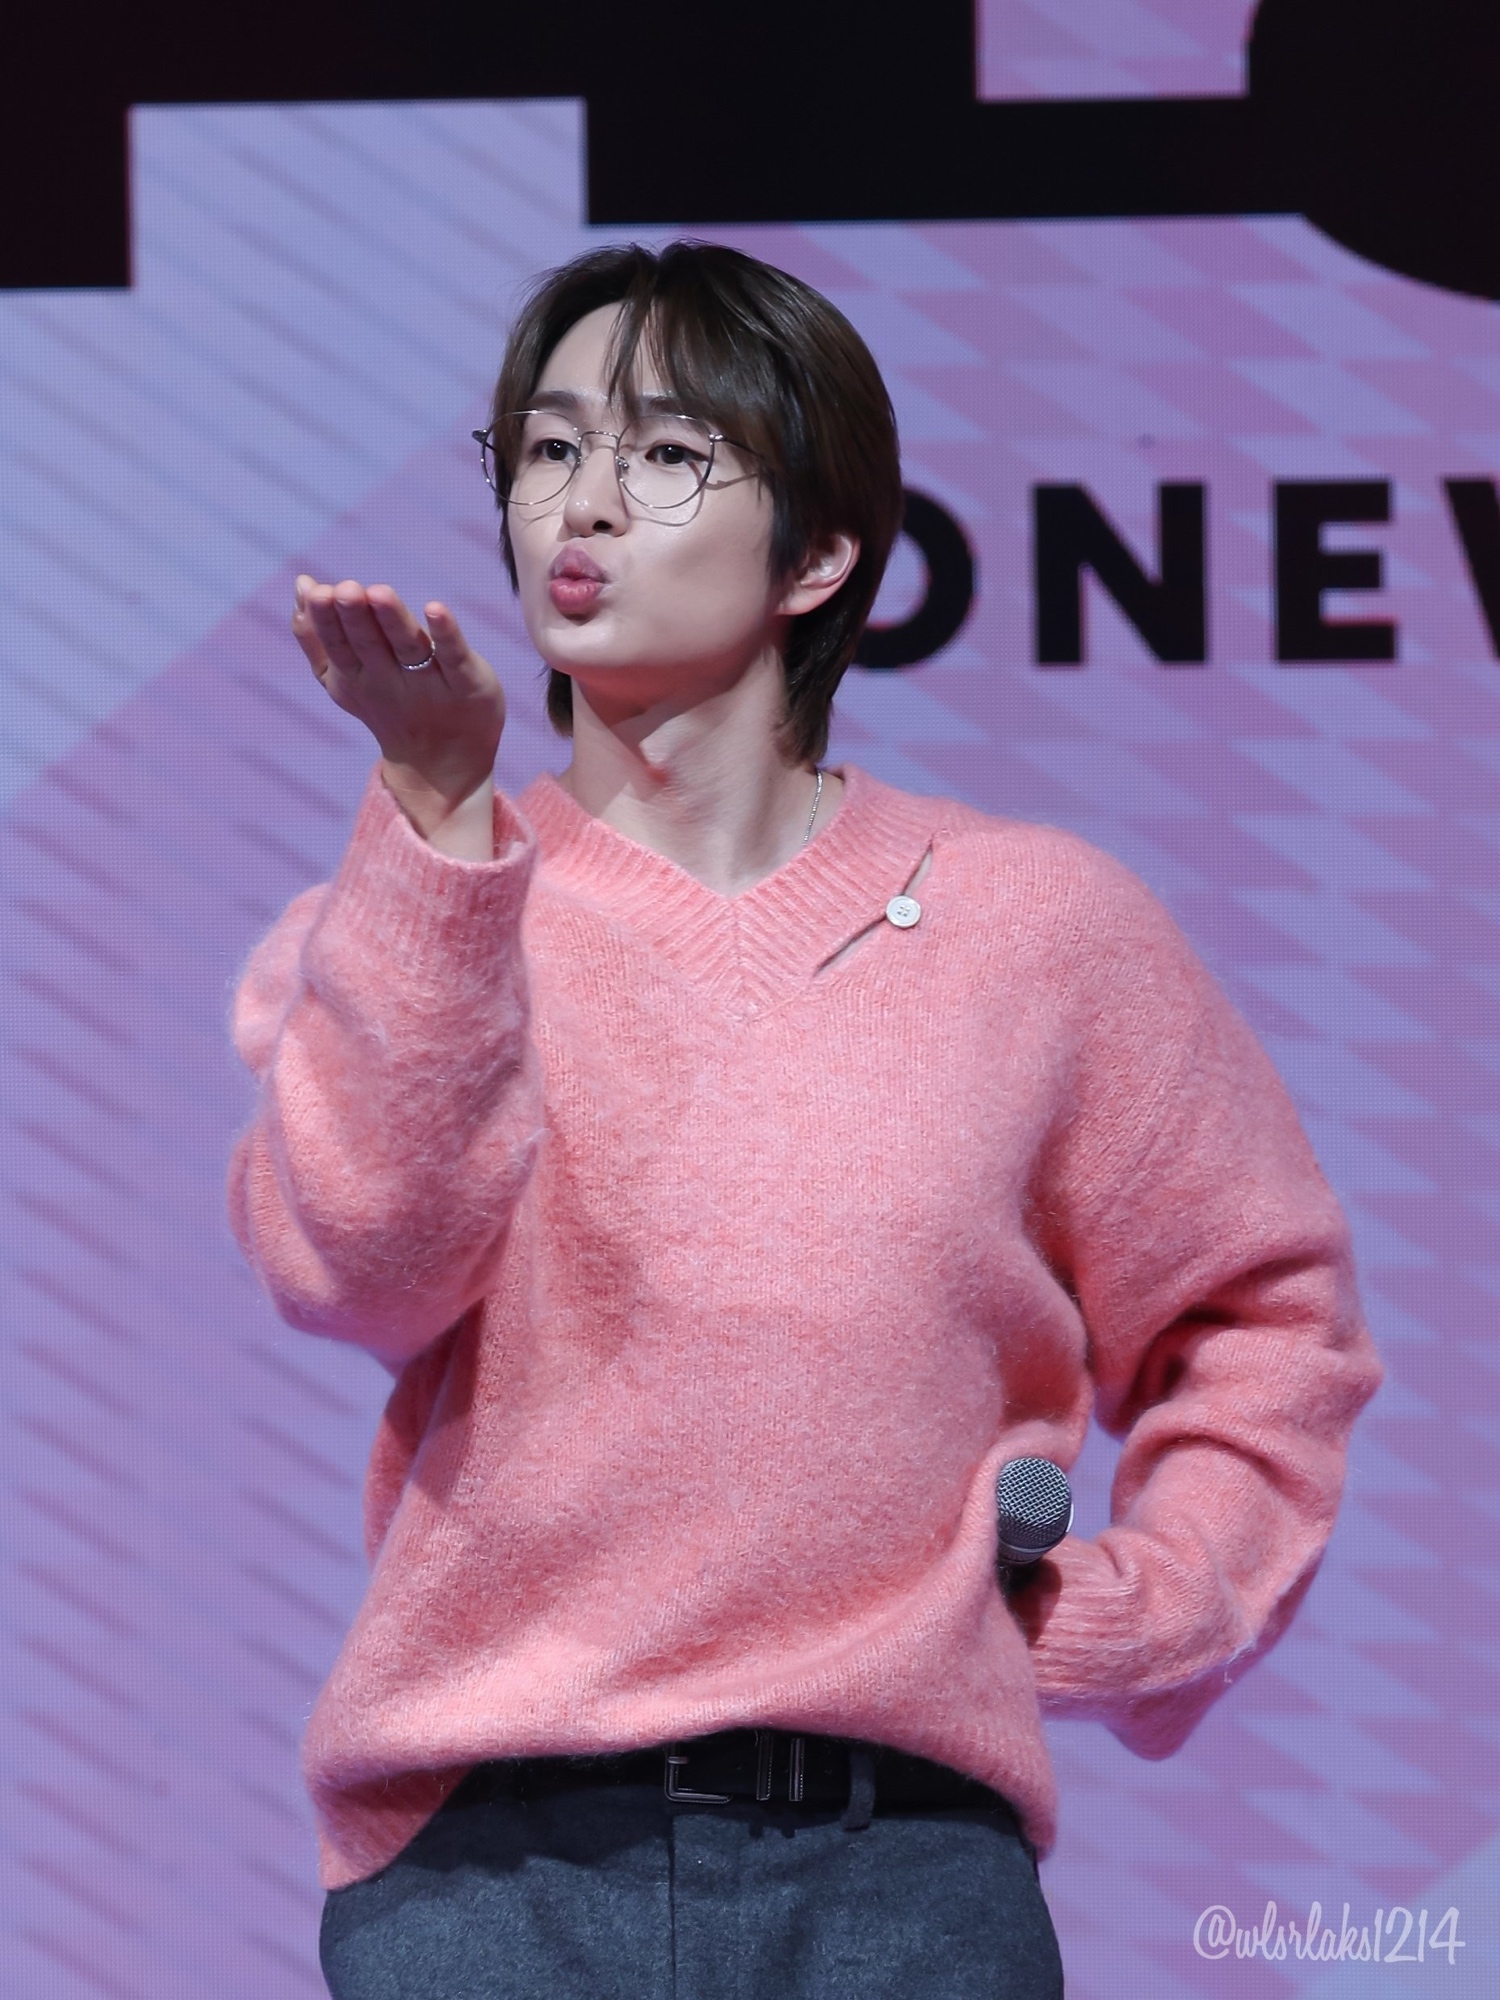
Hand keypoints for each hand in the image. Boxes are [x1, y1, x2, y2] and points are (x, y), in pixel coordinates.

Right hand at [293, 575, 505, 853]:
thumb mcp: (344, 678)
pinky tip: (436, 609)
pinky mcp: (466, 682)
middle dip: (357, 617)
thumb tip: (302, 584)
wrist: (442, 763)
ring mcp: (429, 683)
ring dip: (393, 620)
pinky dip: (446, 634)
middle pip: (370, 645)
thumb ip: (317, 636)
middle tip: (345, 590)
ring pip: (408, 647)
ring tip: (379, 592)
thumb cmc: (389, 705)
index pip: (338, 646)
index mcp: (356, 677)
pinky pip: (454, 657)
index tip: (319, 592)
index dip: (327, 621)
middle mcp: (390, 681)